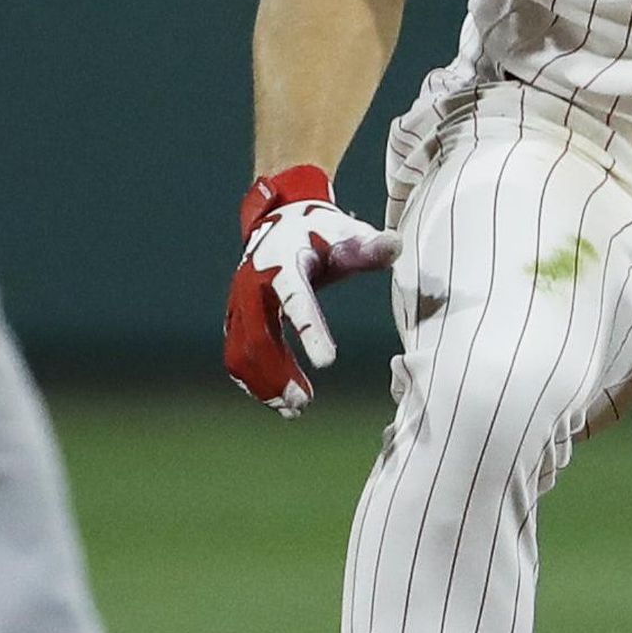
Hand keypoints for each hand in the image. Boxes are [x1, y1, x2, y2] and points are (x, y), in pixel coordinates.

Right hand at [225, 165, 400, 417]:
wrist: (281, 222)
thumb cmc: (322, 232)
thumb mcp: (346, 234)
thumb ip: (369, 246)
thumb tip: (395, 246)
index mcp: (283, 263)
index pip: (295, 299)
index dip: (310, 330)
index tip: (328, 362)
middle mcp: (253, 284)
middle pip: (259, 337)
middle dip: (279, 372)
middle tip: (304, 402)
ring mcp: (239, 302)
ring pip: (241, 352)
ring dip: (264, 384)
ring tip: (294, 410)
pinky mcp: (236, 318)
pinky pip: (236, 354)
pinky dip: (252, 380)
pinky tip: (276, 401)